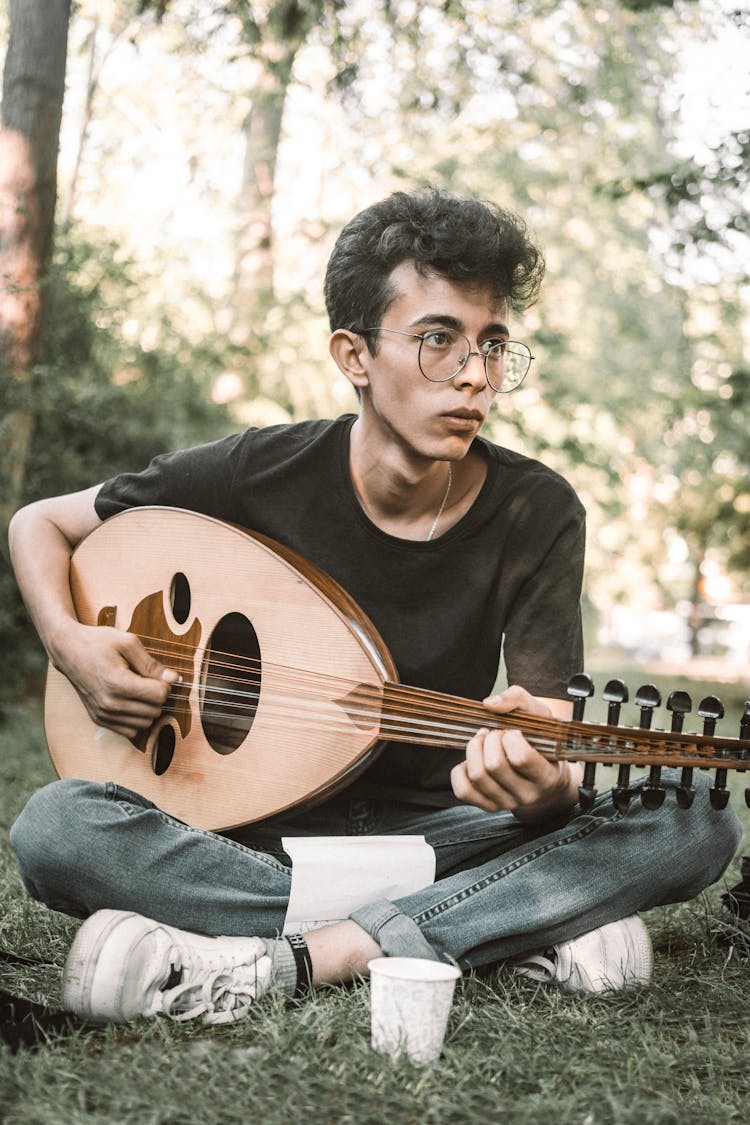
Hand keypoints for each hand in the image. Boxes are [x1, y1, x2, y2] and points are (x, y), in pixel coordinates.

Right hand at [54, 623, 179, 738]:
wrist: (67, 650)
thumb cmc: (98, 642)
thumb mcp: (128, 643)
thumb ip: (152, 664)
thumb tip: (175, 679)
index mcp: (118, 684)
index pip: (160, 695)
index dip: (165, 683)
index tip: (158, 673)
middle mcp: (110, 704)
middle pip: (155, 711)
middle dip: (158, 696)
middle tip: (148, 680)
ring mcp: (103, 715)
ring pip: (145, 724)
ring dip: (149, 708)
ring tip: (139, 690)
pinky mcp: (99, 720)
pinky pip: (131, 731)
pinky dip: (137, 719)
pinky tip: (132, 702)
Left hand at [450, 685, 581, 821]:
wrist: (546, 774)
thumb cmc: (542, 741)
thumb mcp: (540, 714)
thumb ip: (517, 700)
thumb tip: (489, 704)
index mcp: (546, 776)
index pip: (520, 758)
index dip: (510, 737)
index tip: (513, 732)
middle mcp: (527, 795)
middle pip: (493, 765)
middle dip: (490, 740)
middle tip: (496, 734)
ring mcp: (507, 803)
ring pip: (477, 776)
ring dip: (475, 749)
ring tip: (484, 741)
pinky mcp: (489, 806)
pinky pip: (463, 790)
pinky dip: (461, 770)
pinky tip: (474, 759)